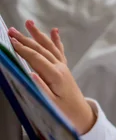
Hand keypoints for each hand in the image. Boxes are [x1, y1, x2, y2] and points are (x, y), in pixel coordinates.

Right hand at [8, 20, 95, 134]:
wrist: (81, 116)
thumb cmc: (65, 112)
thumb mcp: (50, 104)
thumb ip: (41, 88)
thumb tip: (30, 73)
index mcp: (56, 76)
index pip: (36, 58)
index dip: (22, 49)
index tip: (9, 41)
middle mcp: (60, 68)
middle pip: (41, 50)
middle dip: (25, 39)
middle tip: (10, 30)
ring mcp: (63, 68)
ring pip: (49, 48)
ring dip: (38, 35)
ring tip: (28, 23)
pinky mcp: (64, 70)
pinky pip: (59, 53)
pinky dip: (56, 41)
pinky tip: (55, 31)